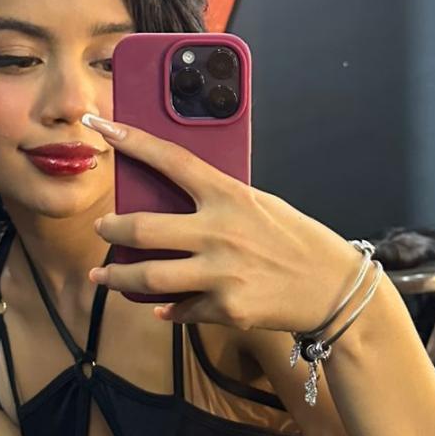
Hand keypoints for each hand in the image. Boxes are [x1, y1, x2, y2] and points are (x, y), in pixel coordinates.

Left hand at [84, 113, 365, 332]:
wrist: (333, 288)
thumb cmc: (297, 241)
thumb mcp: (261, 205)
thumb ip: (219, 203)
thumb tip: (176, 204)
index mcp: (230, 196)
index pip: (172, 160)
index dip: (132, 141)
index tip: (102, 127)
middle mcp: (220, 232)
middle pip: (143, 228)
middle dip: (111, 229)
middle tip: (101, 228)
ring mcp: (221, 273)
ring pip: (148, 275)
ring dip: (117, 276)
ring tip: (103, 275)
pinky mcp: (226, 308)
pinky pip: (181, 308)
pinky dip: (167, 307)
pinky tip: (160, 306)